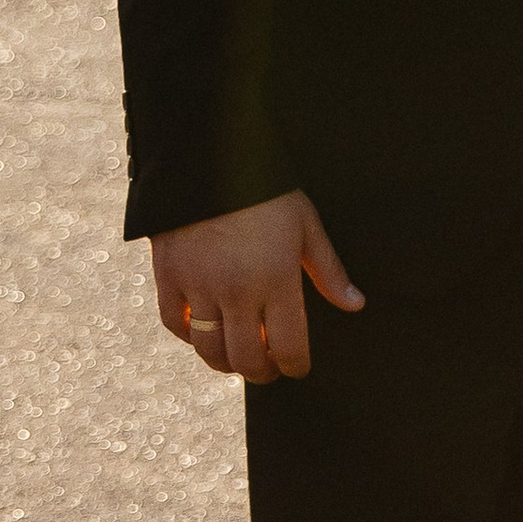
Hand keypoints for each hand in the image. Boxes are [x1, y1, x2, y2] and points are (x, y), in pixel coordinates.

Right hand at [148, 191, 363, 381]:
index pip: (289, 350)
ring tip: (236, 351)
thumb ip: (328, 269)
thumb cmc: (263, 186)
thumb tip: (354, 304)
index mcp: (276, 278)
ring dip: (225, 362)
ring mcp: (199, 285)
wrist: (208, 149)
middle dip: (262, 372)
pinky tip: (202, 327)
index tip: (296, 366)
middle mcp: (237, 290)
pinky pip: (174, 325)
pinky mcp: (168, 274)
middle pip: (247, 361)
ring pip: (209, 351)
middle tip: (267, 366)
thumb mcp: (304, 222)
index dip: (295, 366)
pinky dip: (188, 335)